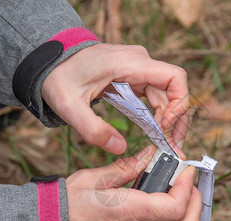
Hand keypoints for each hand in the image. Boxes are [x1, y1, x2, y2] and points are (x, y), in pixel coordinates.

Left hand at [42, 43, 188, 157]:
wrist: (51, 61)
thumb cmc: (59, 76)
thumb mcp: (70, 105)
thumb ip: (93, 129)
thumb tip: (120, 148)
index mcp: (129, 63)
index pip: (174, 76)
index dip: (179, 103)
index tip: (166, 127)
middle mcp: (139, 63)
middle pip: (174, 90)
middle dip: (177, 120)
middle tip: (173, 146)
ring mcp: (137, 69)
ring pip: (166, 95)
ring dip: (169, 120)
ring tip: (166, 144)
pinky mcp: (133, 78)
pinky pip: (154, 96)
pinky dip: (158, 115)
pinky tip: (155, 133)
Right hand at [65, 146, 200, 220]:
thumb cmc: (65, 204)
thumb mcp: (95, 177)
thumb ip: (127, 167)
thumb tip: (150, 155)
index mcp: (129, 212)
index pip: (176, 207)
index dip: (187, 185)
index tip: (184, 167)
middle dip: (196, 200)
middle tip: (186, 179)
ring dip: (184, 207)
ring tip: (171, 184)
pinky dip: (168, 214)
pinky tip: (153, 195)